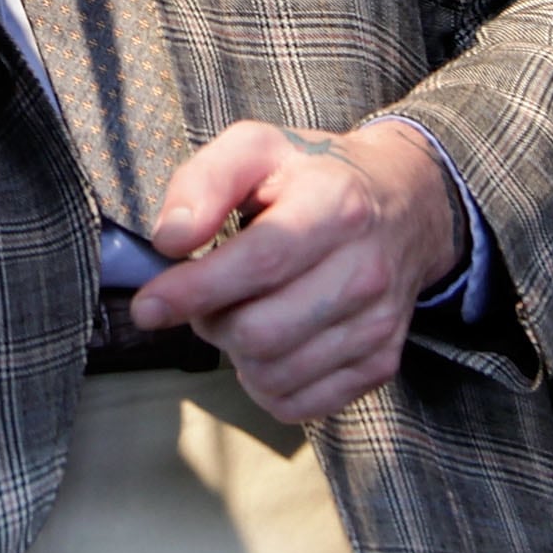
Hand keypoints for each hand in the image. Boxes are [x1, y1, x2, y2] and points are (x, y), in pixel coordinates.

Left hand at [128, 118, 460, 423]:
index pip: (259, 264)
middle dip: (212, 322)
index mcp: (334, 206)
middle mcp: (365, 270)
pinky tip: (269, 344)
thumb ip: (204, 181)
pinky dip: (266, 384)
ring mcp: (378, 323)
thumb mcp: (256, 147)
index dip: (194, 292)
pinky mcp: (380, 362)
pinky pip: (300, 405)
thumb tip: (171, 240)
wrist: (404, 203)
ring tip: (241, 313)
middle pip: (261, 332)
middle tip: (208, 297)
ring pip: (276, 375)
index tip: (148, 306)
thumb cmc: (314, 175)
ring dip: (236, 355)